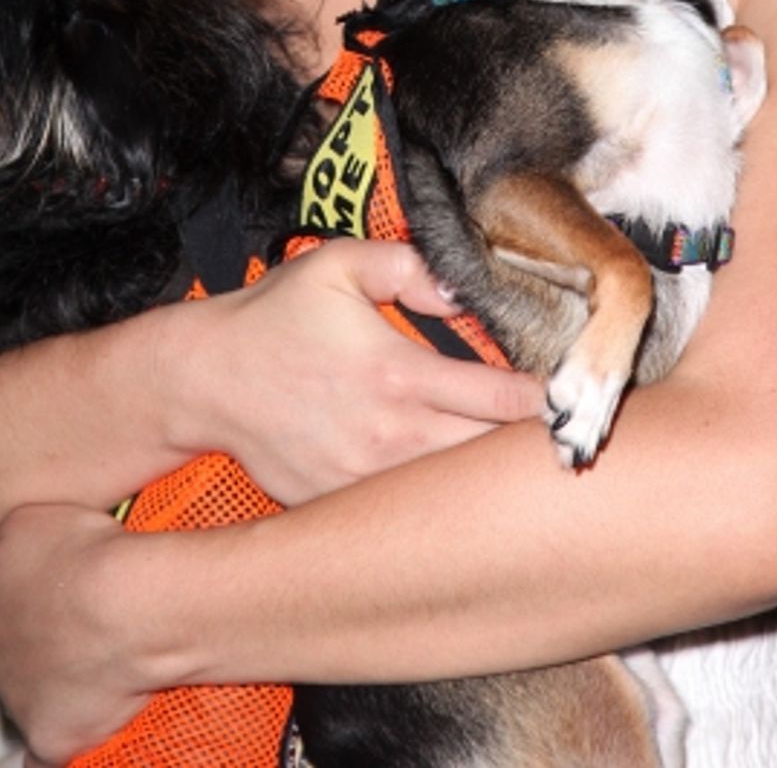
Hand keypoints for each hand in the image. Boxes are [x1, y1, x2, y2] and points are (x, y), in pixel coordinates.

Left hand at [0, 503, 149, 765]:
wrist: (124, 605)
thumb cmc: (88, 556)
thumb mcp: (29, 519)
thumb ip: (2, 545)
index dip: (24, 603)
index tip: (49, 598)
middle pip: (9, 654)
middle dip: (37, 646)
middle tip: (78, 628)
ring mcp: (19, 700)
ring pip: (29, 698)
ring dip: (55, 686)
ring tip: (97, 665)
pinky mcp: (49, 738)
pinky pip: (45, 754)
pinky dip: (59, 745)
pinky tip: (77, 730)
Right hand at [174, 239, 543, 504]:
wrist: (205, 379)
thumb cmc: (276, 316)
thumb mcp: (338, 265)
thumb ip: (410, 266)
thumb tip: (466, 288)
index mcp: (399, 375)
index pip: (501, 400)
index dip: (544, 401)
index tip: (571, 395)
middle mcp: (388, 437)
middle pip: (488, 460)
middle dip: (525, 450)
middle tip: (560, 436)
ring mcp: (364, 482)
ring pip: (450, 496)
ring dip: (481, 481)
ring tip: (514, 467)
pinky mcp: (340, 506)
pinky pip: (401, 513)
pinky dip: (429, 502)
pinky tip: (447, 488)